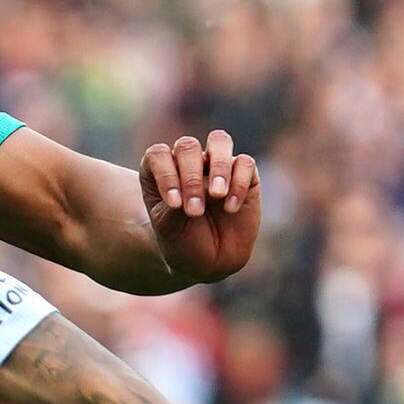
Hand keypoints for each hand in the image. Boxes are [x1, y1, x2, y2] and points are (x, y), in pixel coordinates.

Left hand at [140, 129, 260, 284]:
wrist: (208, 263)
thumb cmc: (181, 241)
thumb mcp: (168, 227)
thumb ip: (176, 203)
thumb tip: (202, 184)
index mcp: (160, 171)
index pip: (159, 154)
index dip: (165, 174)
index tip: (173, 204)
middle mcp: (187, 163)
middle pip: (187, 146)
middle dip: (191, 177)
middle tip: (194, 210)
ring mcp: (216, 166)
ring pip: (219, 141)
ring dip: (218, 166)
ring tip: (217, 195)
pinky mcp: (244, 175)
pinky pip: (245, 163)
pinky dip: (239, 183)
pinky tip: (230, 208)